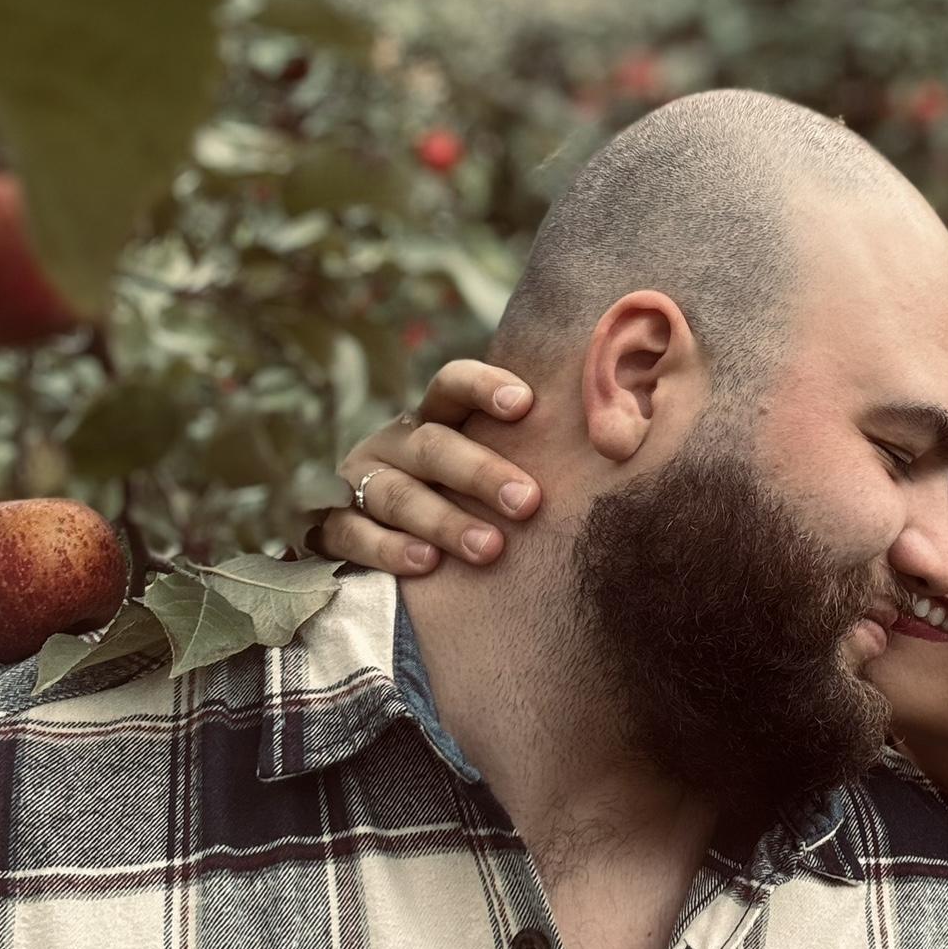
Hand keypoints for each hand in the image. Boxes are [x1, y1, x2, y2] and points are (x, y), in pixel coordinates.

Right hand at [313, 360, 541, 575]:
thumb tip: (617, 440)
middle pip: (433, 445)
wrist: (368, 538)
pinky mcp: (330, 526)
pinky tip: (425, 565)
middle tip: (529, 501)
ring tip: (489, 548)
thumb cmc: (459, 500)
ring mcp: (358, 483)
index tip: (525, 403)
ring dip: (443, 520)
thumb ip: (530, 455)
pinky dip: (388, 549)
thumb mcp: (485, 468)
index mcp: (433, 418)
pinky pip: (352, 533)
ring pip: (394, 493)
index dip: (483, 387)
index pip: (451, 384)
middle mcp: (394, 444)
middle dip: (481, 472)